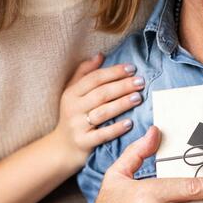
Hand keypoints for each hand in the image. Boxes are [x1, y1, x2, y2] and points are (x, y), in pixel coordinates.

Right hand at [53, 53, 145, 167]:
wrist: (62, 147)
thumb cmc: (73, 115)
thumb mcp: (72, 93)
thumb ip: (84, 73)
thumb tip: (100, 55)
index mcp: (71, 93)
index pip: (94, 78)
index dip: (114, 72)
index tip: (132, 68)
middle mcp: (73, 108)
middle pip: (101, 94)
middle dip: (122, 86)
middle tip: (140, 82)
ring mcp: (77, 126)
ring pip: (103, 112)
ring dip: (122, 104)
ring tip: (138, 98)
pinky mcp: (83, 142)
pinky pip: (102, 134)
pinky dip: (116, 128)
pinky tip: (129, 123)